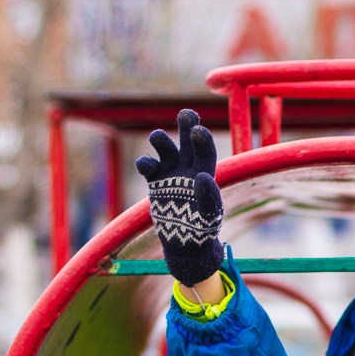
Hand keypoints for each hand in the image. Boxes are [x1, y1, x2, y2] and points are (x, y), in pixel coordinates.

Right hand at [136, 108, 223, 285]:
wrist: (185, 242)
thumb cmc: (203, 228)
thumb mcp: (210, 215)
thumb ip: (208, 197)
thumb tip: (203, 177)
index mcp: (206, 172)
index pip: (205, 151)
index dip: (202, 140)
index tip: (198, 131)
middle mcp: (188, 168)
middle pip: (187, 141)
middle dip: (186, 126)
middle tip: (186, 113)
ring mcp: (171, 173)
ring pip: (166, 149)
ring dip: (161, 140)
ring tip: (157, 136)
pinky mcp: (156, 182)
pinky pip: (148, 167)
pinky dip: (145, 163)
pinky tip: (145, 163)